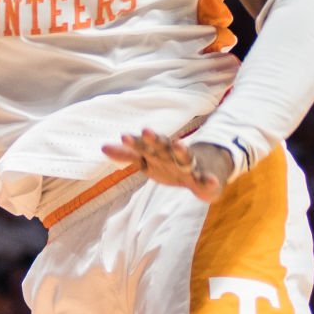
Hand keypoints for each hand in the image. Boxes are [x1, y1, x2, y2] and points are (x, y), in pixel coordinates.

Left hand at [102, 131, 235, 201]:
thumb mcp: (148, 161)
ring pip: (186, 158)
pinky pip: (206, 182)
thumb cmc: (171, 164)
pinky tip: (211, 180)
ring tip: (180, 144)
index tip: (123, 136)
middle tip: (146, 131)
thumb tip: (102, 147)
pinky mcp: (204, 179)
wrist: (205, 171)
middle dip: (155, 140)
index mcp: (159, 153)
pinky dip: (209, 181)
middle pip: (164, 146)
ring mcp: (190, 166)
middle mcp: (173, 156)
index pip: (145, 146)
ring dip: (183, 151)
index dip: (134, 142)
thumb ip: (128, 155)